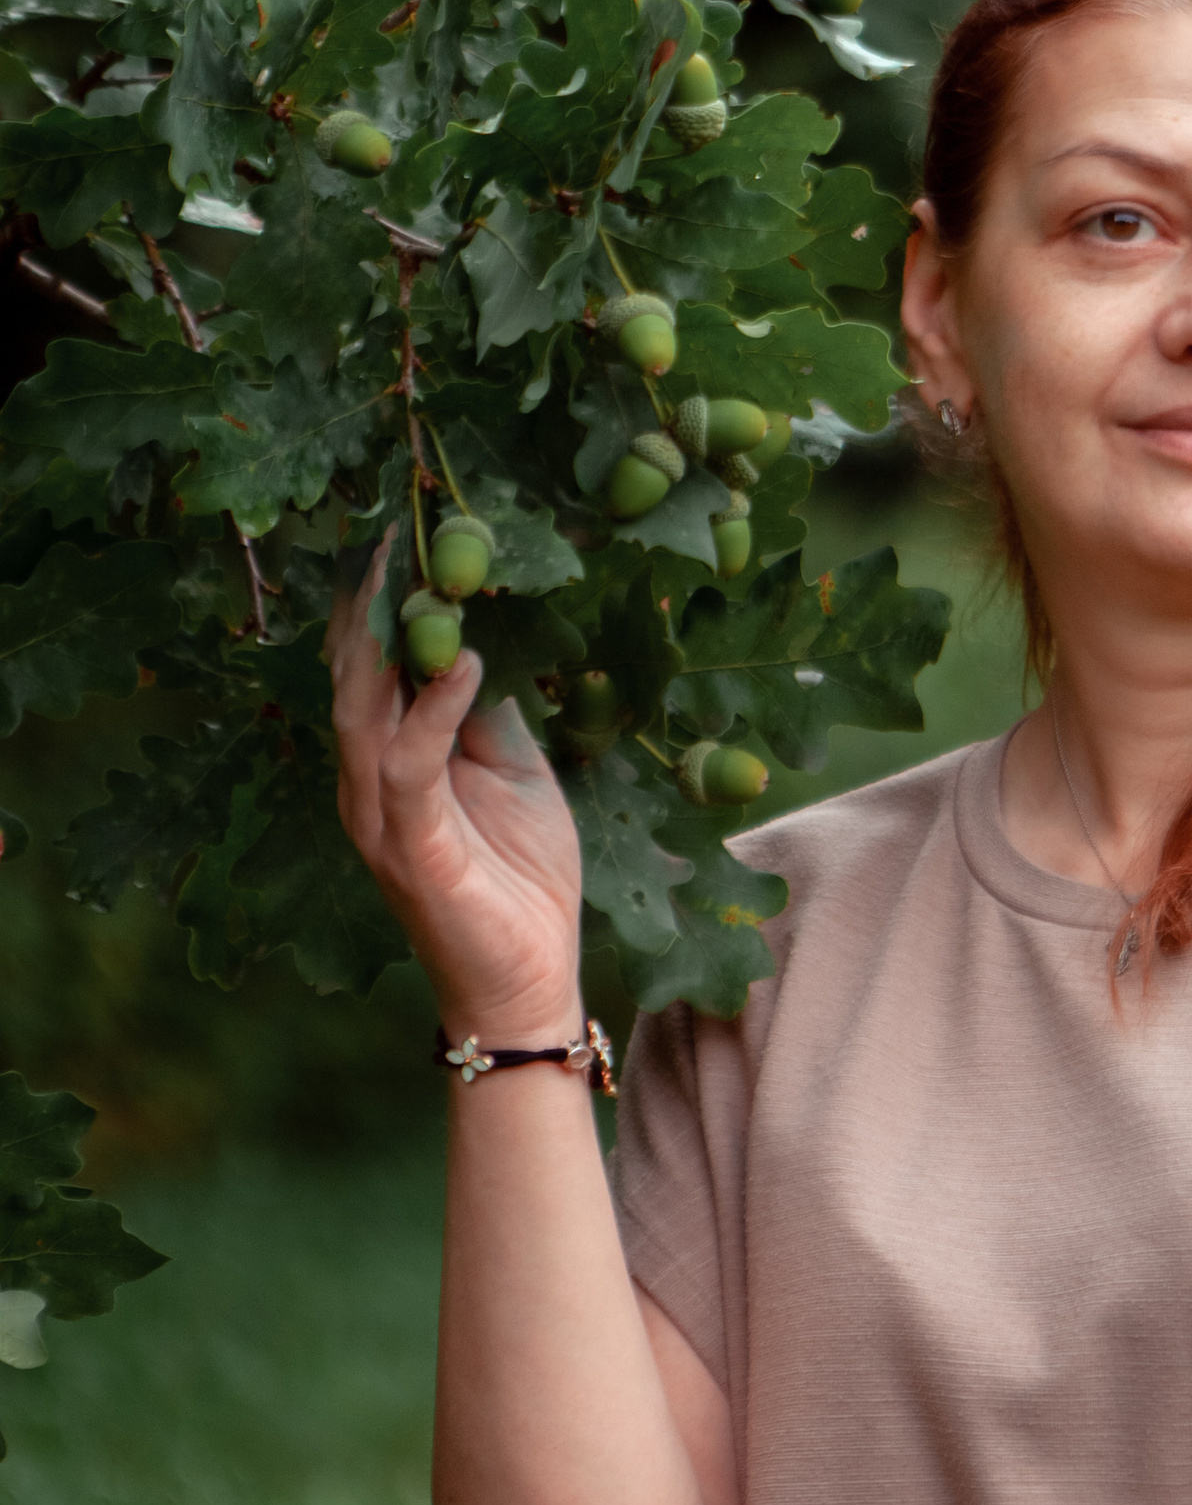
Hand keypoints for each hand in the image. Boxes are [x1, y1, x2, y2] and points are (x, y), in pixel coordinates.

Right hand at [329, 554, 586, 1043]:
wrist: (528, 980)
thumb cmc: (522, 877)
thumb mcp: (517, 772)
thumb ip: (491, 713)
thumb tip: (489, 638)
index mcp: (389, 760)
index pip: (368, 667)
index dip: (378, 601)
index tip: (402, 530)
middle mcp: (367, 782)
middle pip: (351, 675)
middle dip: (368, 601)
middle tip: (393, 524)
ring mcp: (379, 816)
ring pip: (362, 710)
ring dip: (387, 639)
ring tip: (415, 572)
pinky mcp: (409, 849)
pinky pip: (409, 765)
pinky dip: (434, 710)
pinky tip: (462, 661)